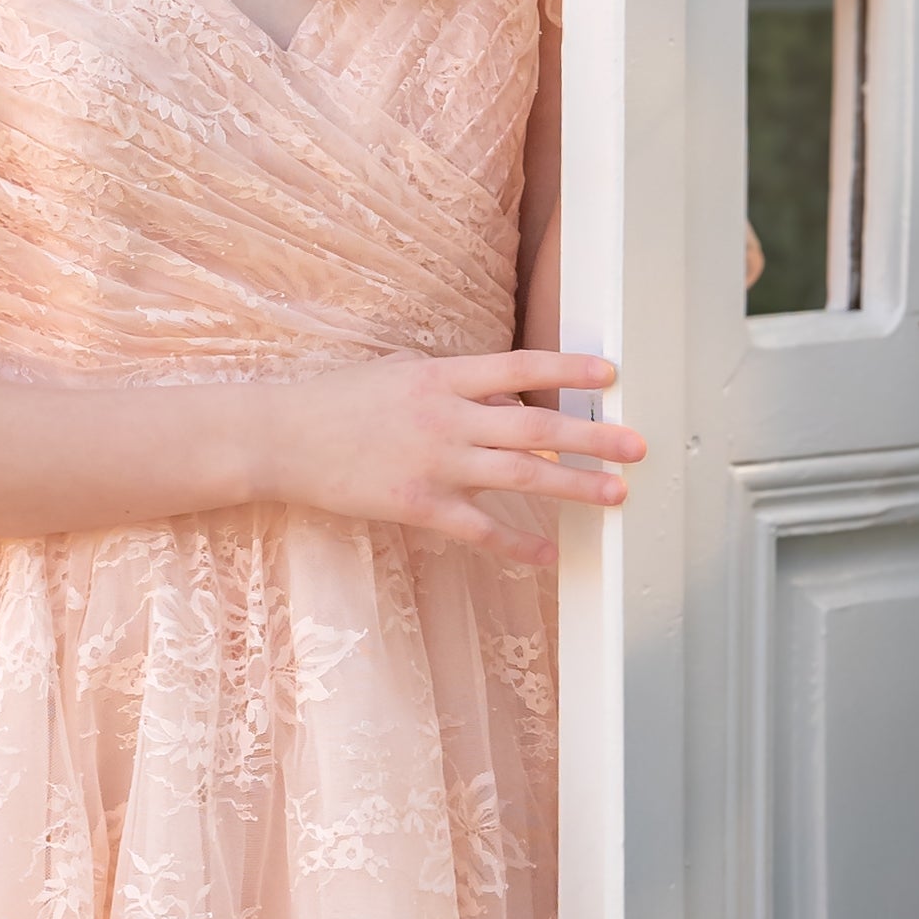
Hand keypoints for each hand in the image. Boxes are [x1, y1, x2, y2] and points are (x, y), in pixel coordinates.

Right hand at [261, 347, 642, 550]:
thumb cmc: (338, 401)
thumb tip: (512, 403)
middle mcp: (446, 417)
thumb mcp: (400, 373)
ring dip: (573, 485)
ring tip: (615, 494)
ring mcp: (434, 463)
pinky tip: (547, 552)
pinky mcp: (418, 505)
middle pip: (536, 426)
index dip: (569, 370)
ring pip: (521, 475)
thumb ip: (457, 385)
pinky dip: (517, 542)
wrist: (282, 438)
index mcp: (442, 376)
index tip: (611, 375)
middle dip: (592, 436)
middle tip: (637, 446)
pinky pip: (480, 528)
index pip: (520, 367)